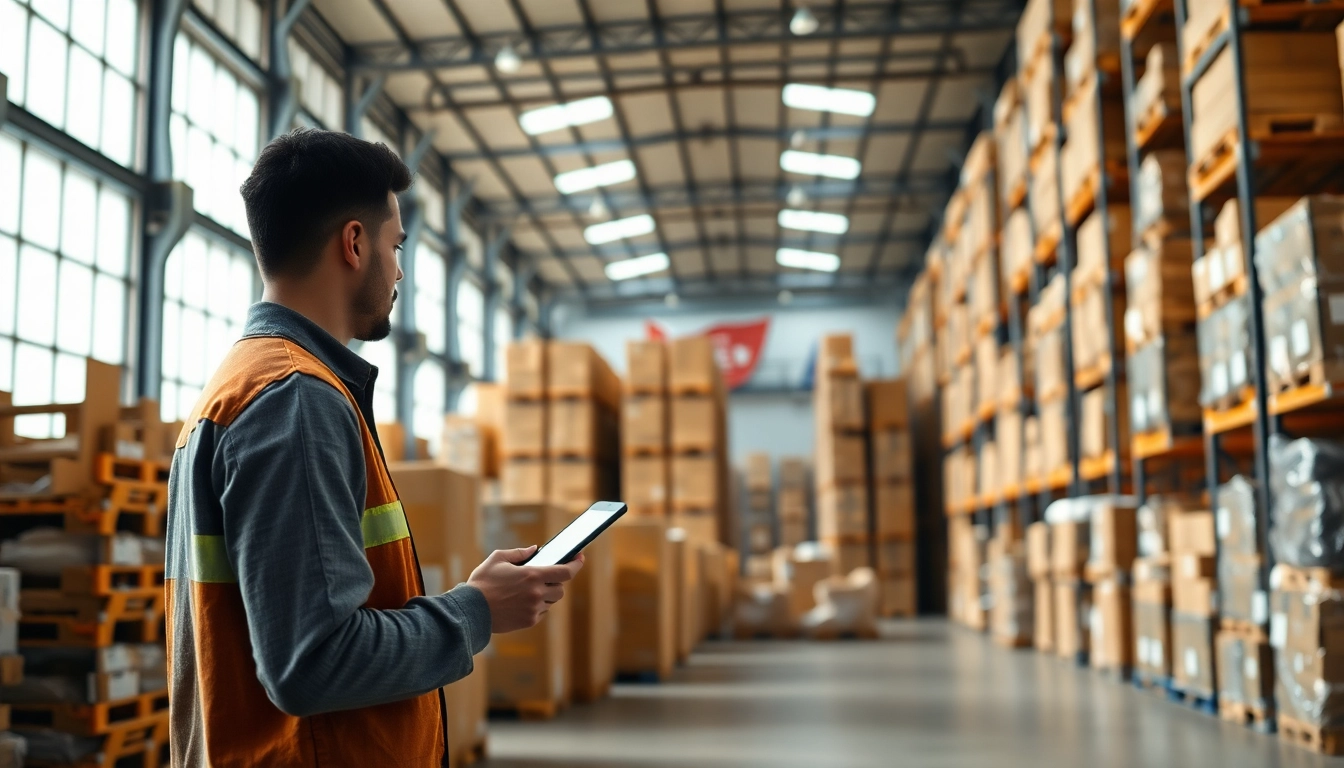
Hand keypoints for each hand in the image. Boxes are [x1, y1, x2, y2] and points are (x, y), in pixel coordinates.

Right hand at [467, 547, 584, 633]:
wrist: (470, 610)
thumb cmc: (482, 582)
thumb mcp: (498, 559)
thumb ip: (519, 553)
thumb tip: (534, 550)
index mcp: (532, 575)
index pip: (565, 572)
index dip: (576, 565)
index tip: (580, 558)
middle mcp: (537, 593)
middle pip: (561, 589)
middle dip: (556, 582)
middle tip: (543, 578)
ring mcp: (534, 609)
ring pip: (551, 601)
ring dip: (546, 595)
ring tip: (528, 590)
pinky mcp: (529, 621)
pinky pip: (541, 612)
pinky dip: (537, 606)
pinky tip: (521, 602)